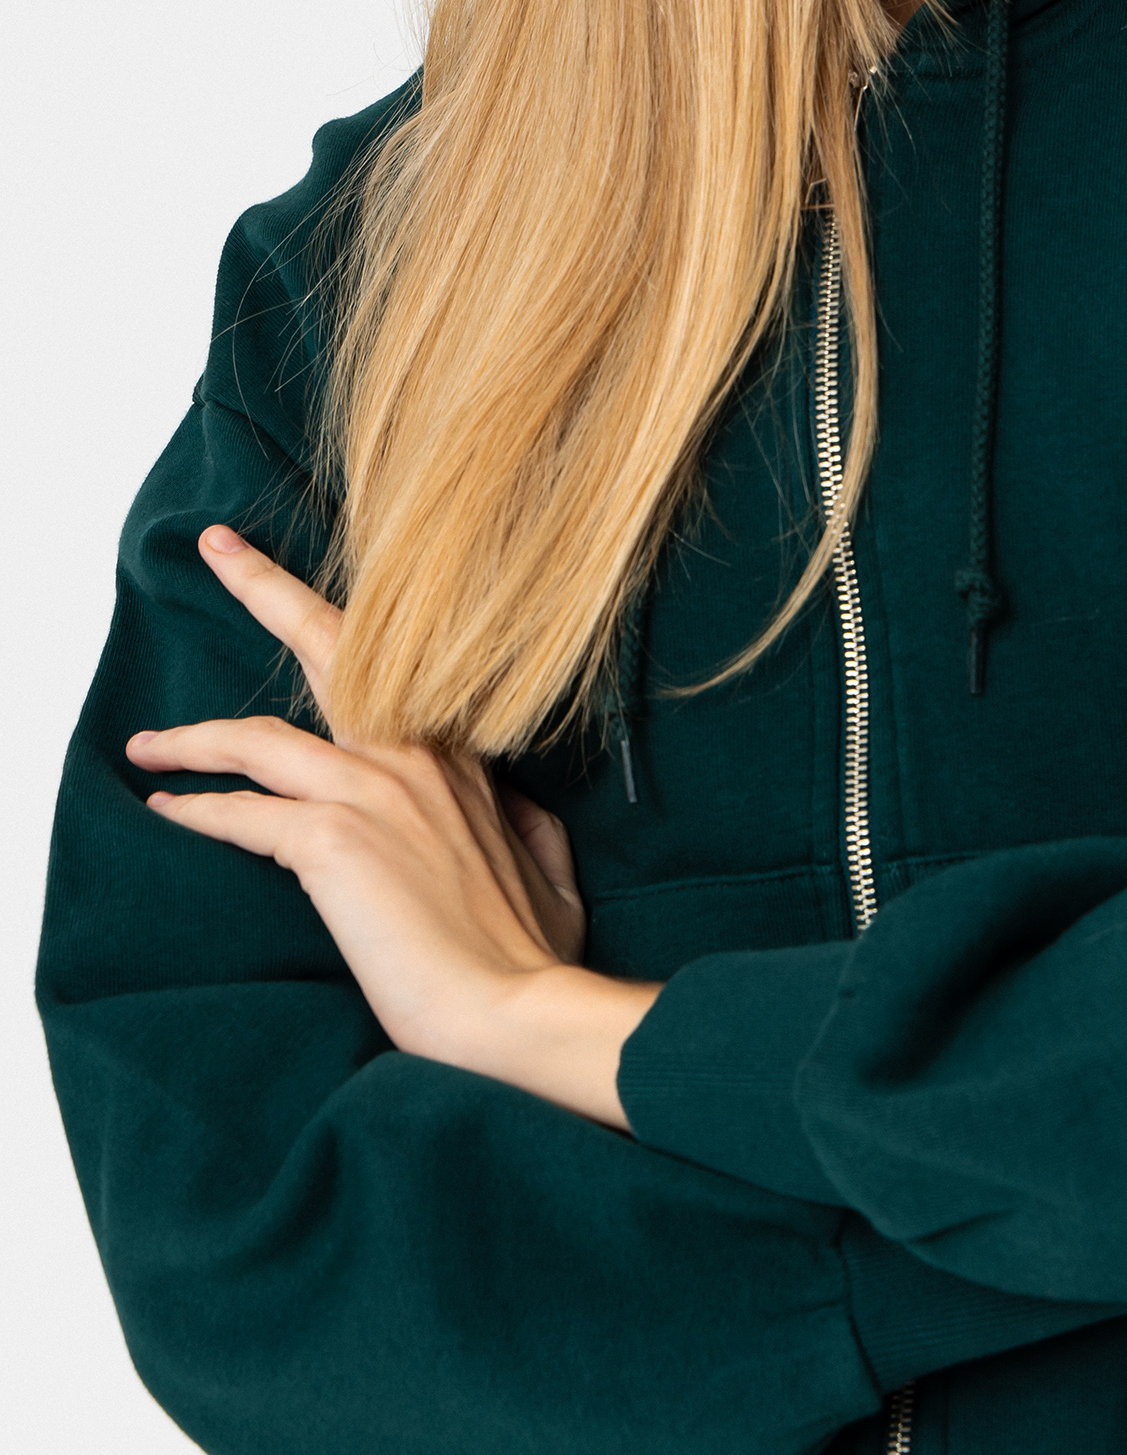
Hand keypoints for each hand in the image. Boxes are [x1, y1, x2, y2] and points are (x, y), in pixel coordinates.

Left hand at [126, 526, 658, 1127]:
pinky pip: (241, 813)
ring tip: (147, 745)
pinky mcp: (331, 843)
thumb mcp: (550, 866)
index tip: (304, 593)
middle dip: (264, 587)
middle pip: (329, 647)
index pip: (390, 669)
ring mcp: (372, 793)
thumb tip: (512, 808)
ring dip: (191, 738)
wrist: (518, 1009)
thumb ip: (523, 823)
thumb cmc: (533, 954)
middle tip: (216, 546)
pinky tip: (165, 810)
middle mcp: (413, 757)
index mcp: (461, 757)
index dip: (345, 627)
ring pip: (258, 736)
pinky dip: (196, 808)